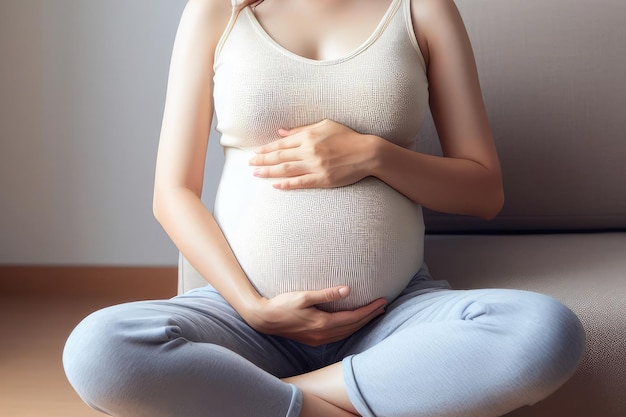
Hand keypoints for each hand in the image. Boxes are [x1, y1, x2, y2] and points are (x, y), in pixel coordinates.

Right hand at [243, 286, 386, 345]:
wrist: (265, 320)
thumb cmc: (282, 305)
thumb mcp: (304, 296)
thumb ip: (326, 294)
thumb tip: (347, 290)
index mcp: (322, 324)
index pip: (353, 318)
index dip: (369, 310)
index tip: (381, 301)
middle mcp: (323, 335)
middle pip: (353, 326)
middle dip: (369, 316)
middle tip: (383, 307)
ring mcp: (319, 339)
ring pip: (347, 332)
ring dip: (362, 323)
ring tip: (373, 314)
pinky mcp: (314, 340)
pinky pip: (339, 335)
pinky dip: (350, 328)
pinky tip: (353, 323)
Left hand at [249, 119, 378, 189]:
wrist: (367, 153)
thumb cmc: (347, 137)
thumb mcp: (325, 125)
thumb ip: (302, 129)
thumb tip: (281, 132)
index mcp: (309, 136)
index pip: (282, 143)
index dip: (267, 148)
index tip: (256, 152)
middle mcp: (310, 151)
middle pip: (280, 156)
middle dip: (262, 160)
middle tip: (249, 164)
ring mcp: (315, 166)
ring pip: (286, 169)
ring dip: (269, 172)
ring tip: (256, 173)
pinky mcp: (322, 179)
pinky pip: (300, 182)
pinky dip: (286, 184)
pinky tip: (275, 185)